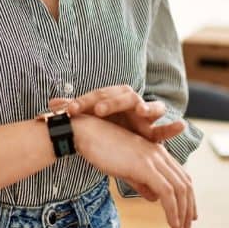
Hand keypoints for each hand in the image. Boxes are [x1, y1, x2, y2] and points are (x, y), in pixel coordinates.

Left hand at [49, 85, 185, 143]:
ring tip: (143, 110)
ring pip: (149, 107)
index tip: (69, 110)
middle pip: (122, 96)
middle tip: (99, 109)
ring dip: (147, 107)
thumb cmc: (104, 122)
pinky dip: (173, 128)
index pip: (96, 95)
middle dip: (111, 102)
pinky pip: (165, 129)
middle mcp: (130, 102)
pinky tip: (181, 126)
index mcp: (111, 97)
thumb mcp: (87, 116)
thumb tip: (47, 106)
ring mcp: (144, 115)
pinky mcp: (153, 132)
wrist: (122, 132)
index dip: (83, 102)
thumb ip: (72, 110)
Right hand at [70, 114, 196, 227]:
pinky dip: (173, 211)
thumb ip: (141, 183)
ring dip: (183, 214)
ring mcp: (154, 159)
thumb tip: (154, 198)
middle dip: (189, 210)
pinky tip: (172, 224)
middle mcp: (160, 154)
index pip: (181, 177)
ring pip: (180, 190)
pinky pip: (167, 192)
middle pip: (185, 184)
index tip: (188, 217)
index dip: (188, 198)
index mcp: (157, 152)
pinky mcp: (146, 166)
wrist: (86, 133)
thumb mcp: (125, 169)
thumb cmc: (101, 149)